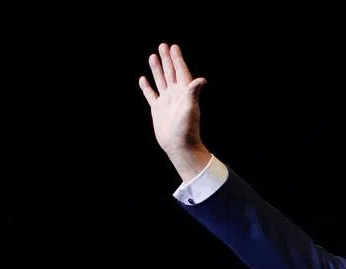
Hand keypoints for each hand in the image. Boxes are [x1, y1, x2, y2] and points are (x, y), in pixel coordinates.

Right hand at [138, 42, 211, 179]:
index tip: (174, 47)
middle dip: (167, 59)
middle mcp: (175, 95)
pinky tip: (143, 79)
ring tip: (153, 56)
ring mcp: (166, 102)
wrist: (179, 146)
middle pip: (170, 72)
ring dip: (157, 69)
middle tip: (163, 45)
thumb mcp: (190, 108)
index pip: (181, 71)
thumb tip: (202, 80)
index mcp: (184, 93)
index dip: (177, 59)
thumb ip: (193, 92)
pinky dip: (147, 87)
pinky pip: (151, 95)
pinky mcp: (157, 110)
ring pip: (160, 81)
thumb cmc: (187, 129)